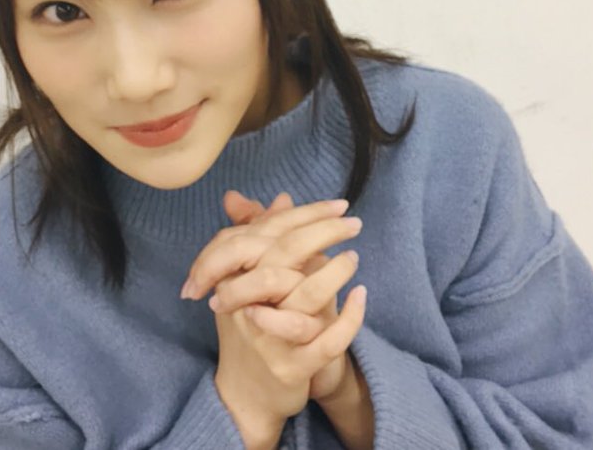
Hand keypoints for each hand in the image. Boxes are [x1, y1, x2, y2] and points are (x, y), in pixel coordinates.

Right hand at [183, 194, 366, 423]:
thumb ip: (265, 238)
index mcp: (231, 278)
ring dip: (335, 271)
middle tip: (353, 222)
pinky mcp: (289, 367)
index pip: (265, 232)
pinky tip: (362, 296)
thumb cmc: (254, 328)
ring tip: (354, 258)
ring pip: (303, 293)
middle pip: (282, 254)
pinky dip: (349, 317)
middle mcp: (242, 304)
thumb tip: (280, 198)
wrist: (248, 395)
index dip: (303, 214)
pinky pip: (326, 339)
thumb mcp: (253, 282)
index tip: (338, 204)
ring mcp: (265, 337)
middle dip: (322, 232)